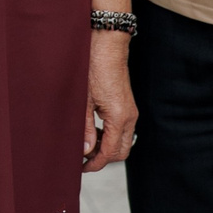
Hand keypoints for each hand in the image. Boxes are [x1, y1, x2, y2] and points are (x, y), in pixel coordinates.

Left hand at [83, 34, 137, 170]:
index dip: (95, 163)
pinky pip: (123, 130)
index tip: (81, 167)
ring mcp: (131, 111)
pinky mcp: (128, 105)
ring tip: (86, 143)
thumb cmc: (93, 68)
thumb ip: (85, 127)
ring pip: (123, 141)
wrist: (107, 44)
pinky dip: (110, 136)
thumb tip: (85, 150)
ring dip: (106, 147)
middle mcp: (130, 117)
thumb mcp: (83, 100)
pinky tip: (95, 130)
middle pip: (121, 152)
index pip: (110, 152)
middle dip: (103, 159)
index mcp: (119, 118)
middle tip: (83, 158)